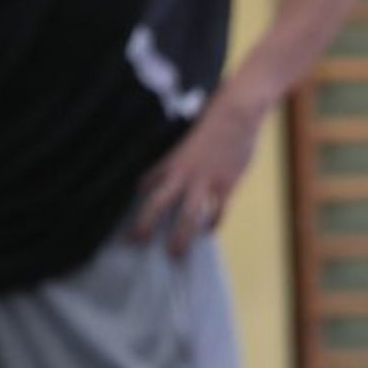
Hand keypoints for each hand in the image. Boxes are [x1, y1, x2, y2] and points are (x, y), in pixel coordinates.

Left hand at [130, 90, 265, 255]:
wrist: (237, 114)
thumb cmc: (213, 121)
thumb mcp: (189, 138)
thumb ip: (178, 158)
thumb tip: (165, 175)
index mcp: (172, 159)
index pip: (149, 182)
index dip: (138, 197)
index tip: (130, 204)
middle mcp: (184, 173)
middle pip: (159, 204)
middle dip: (146, 224)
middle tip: (136, 242)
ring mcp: (206, 180)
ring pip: (188, 215)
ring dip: (181, 236)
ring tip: (175, 253)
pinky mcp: (227, 184)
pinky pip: (218, 210)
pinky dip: (213, 222)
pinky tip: (209, 231)